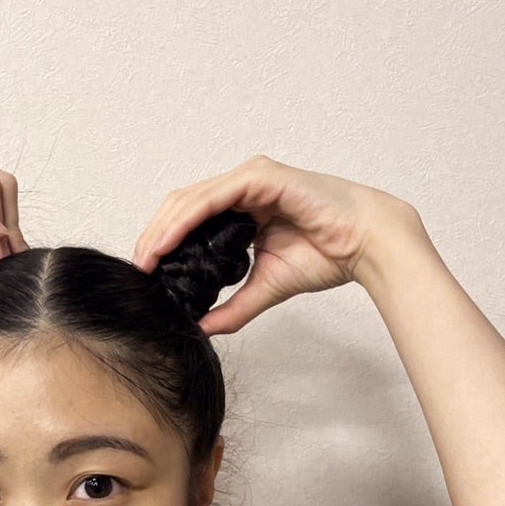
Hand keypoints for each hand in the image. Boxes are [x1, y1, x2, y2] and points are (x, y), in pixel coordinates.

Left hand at [131, 153, 415, 335]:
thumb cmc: (327, 256)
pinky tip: (169, 241)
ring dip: (164, 228)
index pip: (190, 219)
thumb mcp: (266, 287)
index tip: (147, 273)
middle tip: (140, 268)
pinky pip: (214, 196)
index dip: (163, 243)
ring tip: (148, 258)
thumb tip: (203, 328)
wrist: (364, 245)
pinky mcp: (262, 177)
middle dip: (155, 236)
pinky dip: (187, 218)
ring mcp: (252, 178)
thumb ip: (234, 306)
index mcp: (243, 206)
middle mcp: (244, 187)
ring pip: (192, 198)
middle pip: (183, 205)